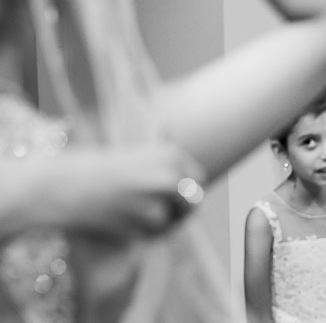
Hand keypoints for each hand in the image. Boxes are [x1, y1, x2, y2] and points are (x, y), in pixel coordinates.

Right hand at [54, 144, 206, 237]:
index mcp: (171, 154)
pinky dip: (143, 233)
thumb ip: (167, 173)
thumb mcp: (138, 160)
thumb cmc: (101, 172)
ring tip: (132, 214)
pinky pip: (155, 233)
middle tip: (159, 213)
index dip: (185, 191)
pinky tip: (121, 221)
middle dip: (182, 211)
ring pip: (175, 220)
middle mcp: (172, 173)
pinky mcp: (148, 218)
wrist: (66, 185)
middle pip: (194, 201)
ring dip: (160, 224)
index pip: (198, 178)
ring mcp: (161, 197)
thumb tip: (196, 194)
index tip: (169, 196)